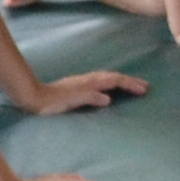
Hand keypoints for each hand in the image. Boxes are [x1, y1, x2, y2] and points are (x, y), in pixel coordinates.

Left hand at [22, 70, 146, 112]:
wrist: (33, 98)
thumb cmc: (51, 103)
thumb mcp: (71, 101)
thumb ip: (89, 98)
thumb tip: (108, 99)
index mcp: (89, 83)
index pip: (114, 81)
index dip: (130, 84)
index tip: (144, 89)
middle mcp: (88, 80)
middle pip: (113, 77)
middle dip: (130, 81)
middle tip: (145, 86)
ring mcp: (83, 83)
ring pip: (107, 79)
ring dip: (121, 81)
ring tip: (133, 86)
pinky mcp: (78, 88)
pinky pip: (101, 83)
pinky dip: (111, 84)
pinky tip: (109, 89)